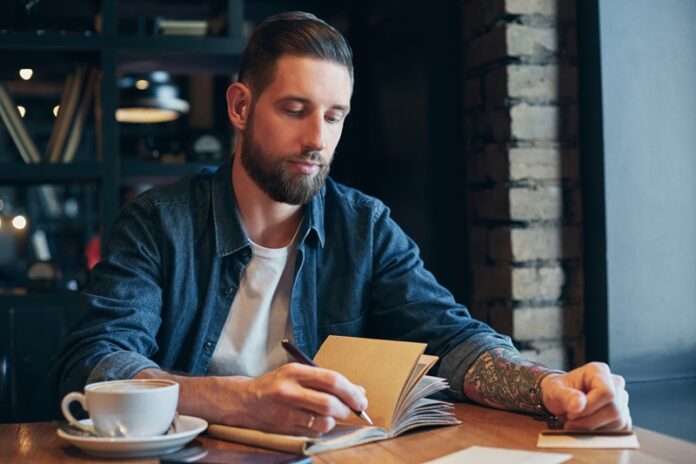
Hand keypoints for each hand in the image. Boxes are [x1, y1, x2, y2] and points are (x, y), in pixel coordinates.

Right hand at [136, 364, 367, 436]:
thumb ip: (327, 381)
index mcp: (294, 371)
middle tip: (354, 410)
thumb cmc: (276, 385)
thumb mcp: (298, 375)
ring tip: (333, 416)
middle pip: (329, 403)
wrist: (242, 402)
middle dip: (347, 409)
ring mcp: (284, 411)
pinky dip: (322, 429)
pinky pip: (312, 432)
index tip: (362, 398)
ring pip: (323, 422)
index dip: (351, 391)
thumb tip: (359, 391)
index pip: (331, 379)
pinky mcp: (283, 428)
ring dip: (335, 421)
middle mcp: (289, 390)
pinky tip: (318, 422)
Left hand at [540, 362, 630, 431]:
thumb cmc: (558, 390)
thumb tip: (579, 404)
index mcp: (599, 371)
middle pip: (614, 409)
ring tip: (576, 423)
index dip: (590, 407)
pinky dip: (601, 433)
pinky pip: (619, 430)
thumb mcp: (554, 391)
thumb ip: (565, 396)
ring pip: (618, 422)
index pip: (607, 392)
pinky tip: (587, 427)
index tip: (572, 412)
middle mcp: (614, 384)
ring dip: (594, 428)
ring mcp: (621, 400)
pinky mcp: (622, 416)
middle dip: (589, 420)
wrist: (560, 398)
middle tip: (571, 420)